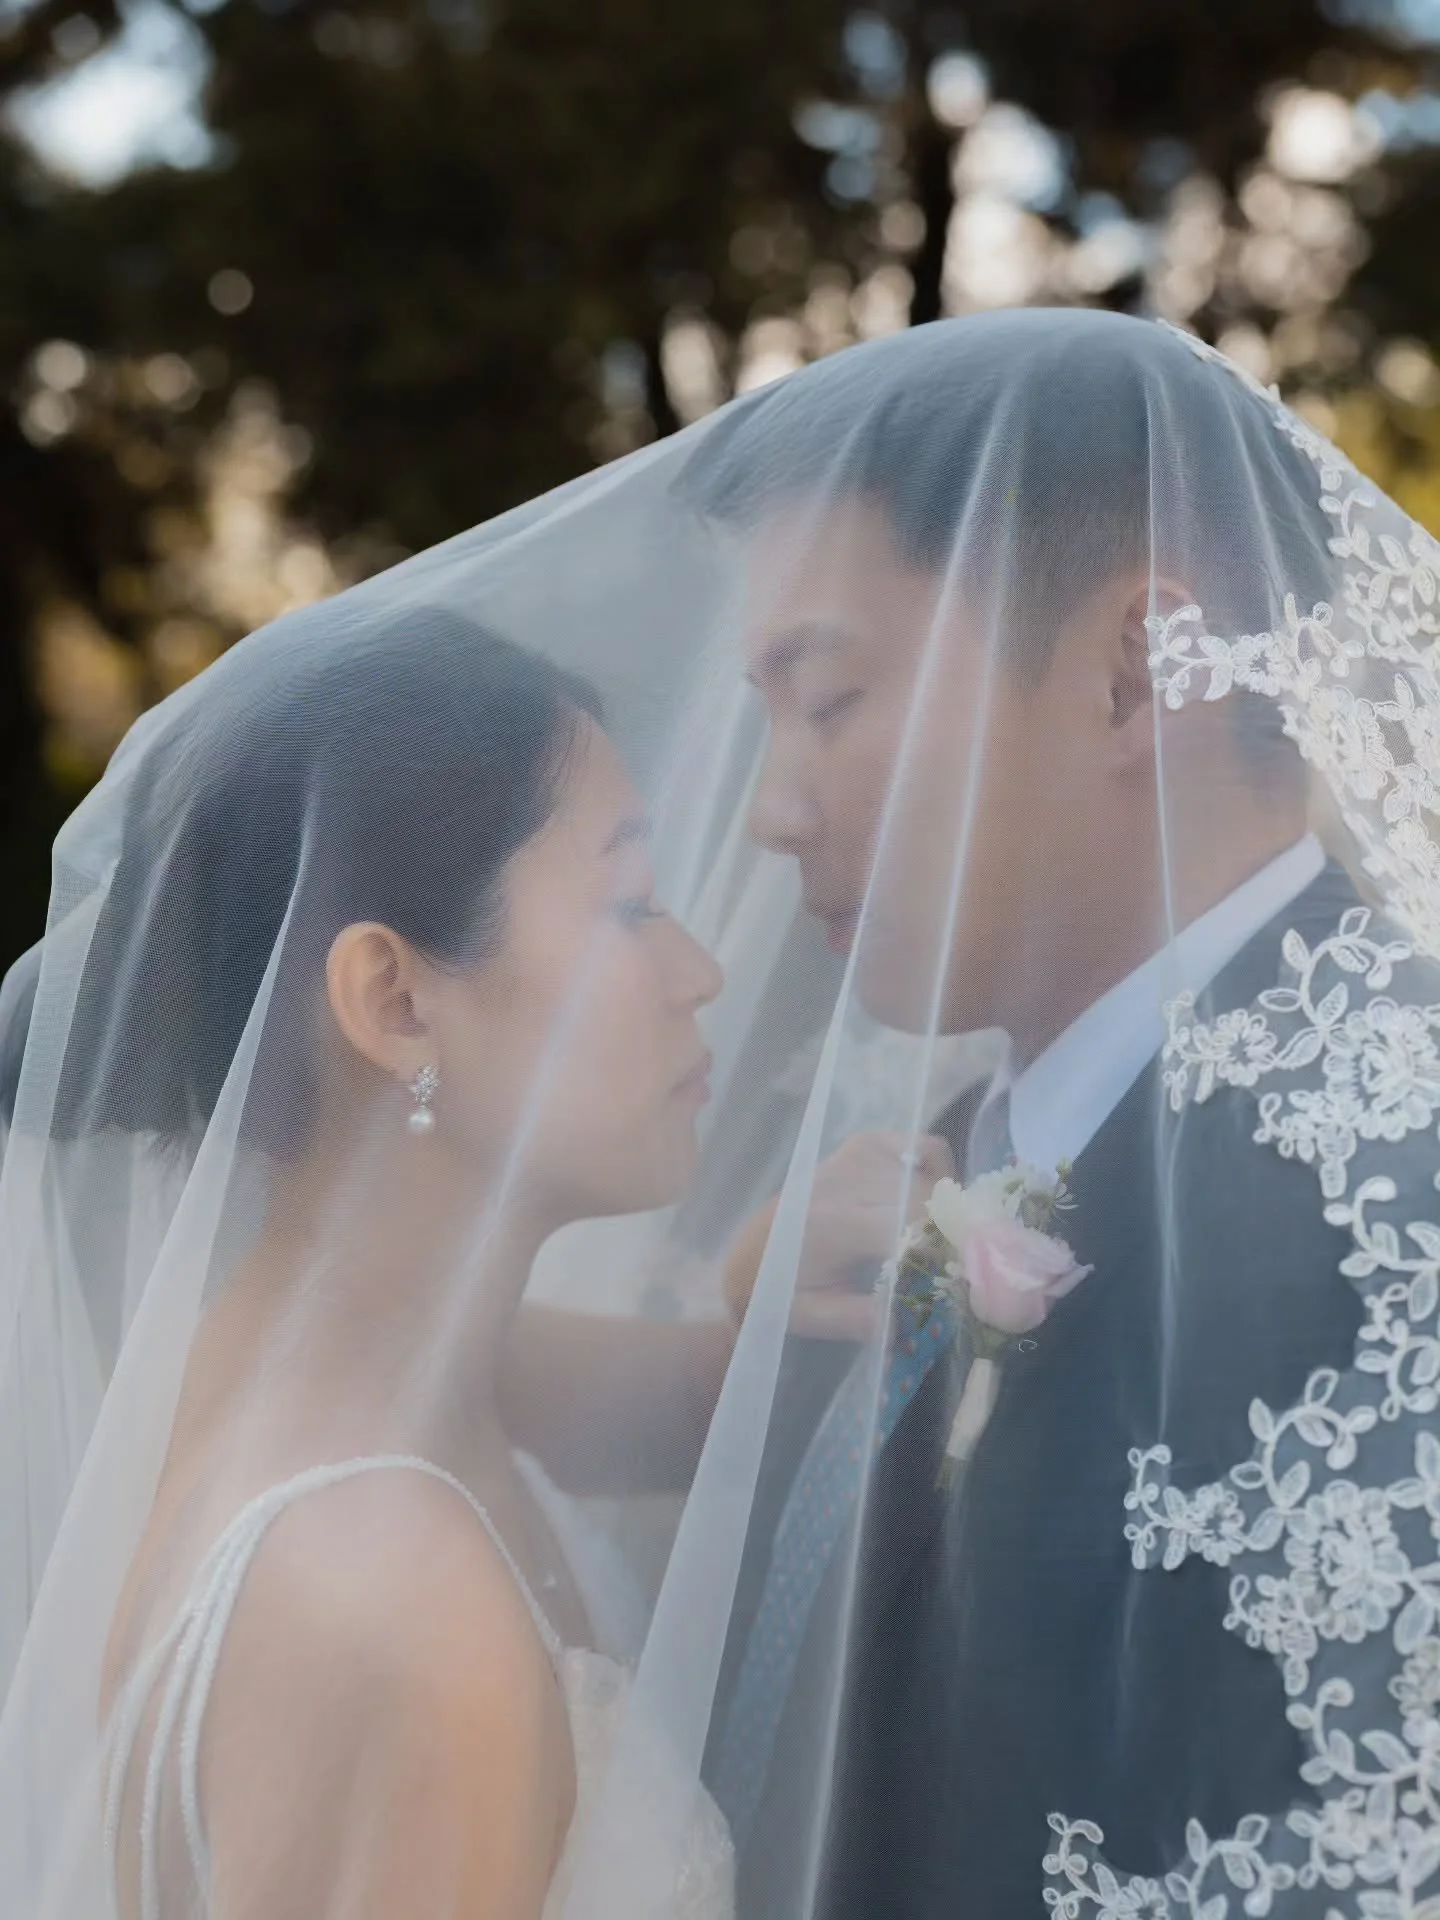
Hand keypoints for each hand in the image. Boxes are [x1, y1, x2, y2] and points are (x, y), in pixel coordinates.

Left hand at [723, 1130, 955, 1341]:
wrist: (747, 1261)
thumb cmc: (781, 1293)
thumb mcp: (811, 1317)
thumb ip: (857, 1319)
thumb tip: (906, 1321)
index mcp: (831, 1224)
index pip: (909, 1223)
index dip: (942, 1248)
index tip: (956, 1277)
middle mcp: (844, 1181)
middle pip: (925, 1196)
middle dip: (947, 1230)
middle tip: (951, 1263)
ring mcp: (854, 1158)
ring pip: (928, 1171)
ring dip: (941, 1204)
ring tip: (932, 1237)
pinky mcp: (862, 1146)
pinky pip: (920, 1145)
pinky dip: (935, 1167)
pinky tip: (925, 1200)